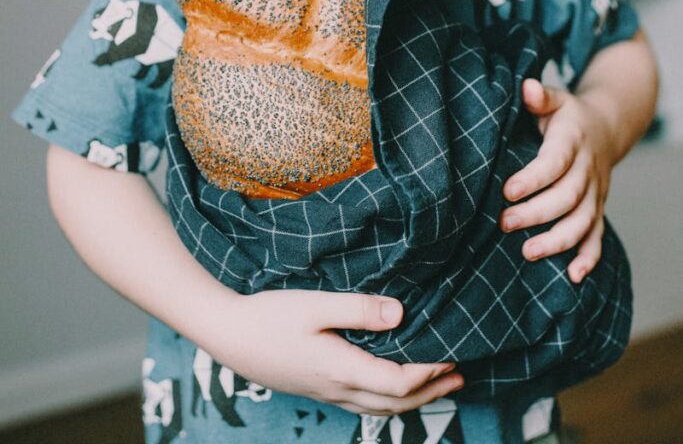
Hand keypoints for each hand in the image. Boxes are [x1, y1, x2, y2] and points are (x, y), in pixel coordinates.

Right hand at [221, 289, 463, 415]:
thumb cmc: (270, 316)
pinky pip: (364, 403)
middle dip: (431, 391)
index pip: (399, 382)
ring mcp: (326, 392)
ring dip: (413, 398)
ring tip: (437, 385)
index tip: (451, 351)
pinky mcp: (317, 388)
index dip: (429, 371)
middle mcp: (338, 388)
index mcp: (342, 369)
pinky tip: (389, 385)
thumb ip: (358, 309)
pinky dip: (389, 398)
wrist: (229, 336)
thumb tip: (401, 314)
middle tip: (459, 377)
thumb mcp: (314, 305)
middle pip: (396, 403)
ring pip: (380, 407)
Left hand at [500, 79, 615, 283]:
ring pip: (582, 221)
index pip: (555, 162)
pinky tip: (573, 276)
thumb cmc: (567, 116)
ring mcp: (596, 192)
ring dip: (557, 240)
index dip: (533, 178)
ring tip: (527, 253)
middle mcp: (588, 169)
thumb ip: (539, 96)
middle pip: (567, 196)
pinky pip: (597, 236)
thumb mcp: (555, 99)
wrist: (605, 128)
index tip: (507, 190)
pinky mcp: (598, 208)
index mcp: (573, 140)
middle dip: (537, 213)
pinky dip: (589, 257)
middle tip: (504, 223)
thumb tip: (526, 87)